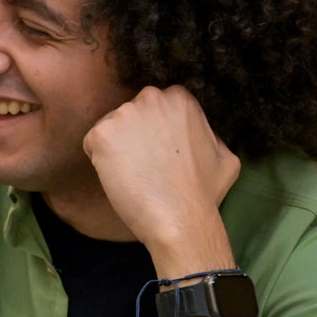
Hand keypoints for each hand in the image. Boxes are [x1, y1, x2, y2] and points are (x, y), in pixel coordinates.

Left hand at [83, 85, 239, 261]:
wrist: (180, 218)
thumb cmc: (203, 193)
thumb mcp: (224, 155)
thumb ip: (209, 134)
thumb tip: (198, 131)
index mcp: (180, 98)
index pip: (154, 107)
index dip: (155, 132)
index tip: (162, 153)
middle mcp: (151, 98)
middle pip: (130, 114)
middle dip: (134, 135)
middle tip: (147, 165)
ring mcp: (124, 114)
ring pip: (111, 128)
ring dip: (117, 149)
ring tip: (135, 174)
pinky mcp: (102, 134)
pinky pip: (92, 143)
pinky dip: (99, 161)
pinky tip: (120, 177)